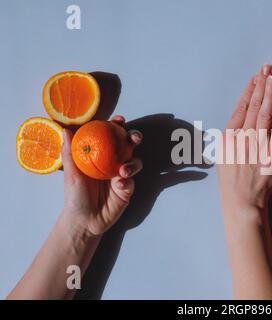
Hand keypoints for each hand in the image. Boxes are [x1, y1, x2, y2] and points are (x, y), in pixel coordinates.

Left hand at [61, 115, 142, 237]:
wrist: (84, 221)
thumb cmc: (75, 196)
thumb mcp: (70, 173)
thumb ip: (70, 152)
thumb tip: (66, 129)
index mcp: (99, 155)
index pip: (110, 136)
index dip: (116, 126)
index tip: (119, 120)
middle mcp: (113, 163)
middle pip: (128, 145)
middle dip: (134, 138)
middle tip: (134, 138)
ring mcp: (122, 176)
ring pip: (135, 162)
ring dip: (133, 163)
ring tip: (123, 170)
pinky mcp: (127, 189)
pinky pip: (132, 181)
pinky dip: (127, 181)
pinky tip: (120, 185)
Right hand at [218, 64, 271, 218]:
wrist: (242, 202)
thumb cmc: (232, 180)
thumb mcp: (225, 155)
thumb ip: (234, 136)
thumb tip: (244, 117)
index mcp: (229, 138)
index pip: (240, 108)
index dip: (249, 91)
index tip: (256, 77)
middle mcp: (242, 140)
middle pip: (252, 107)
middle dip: (261, 86)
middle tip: (268, 68)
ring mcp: (256, 148)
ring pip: (264, 117)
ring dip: (270, 96)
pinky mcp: (271, 158)